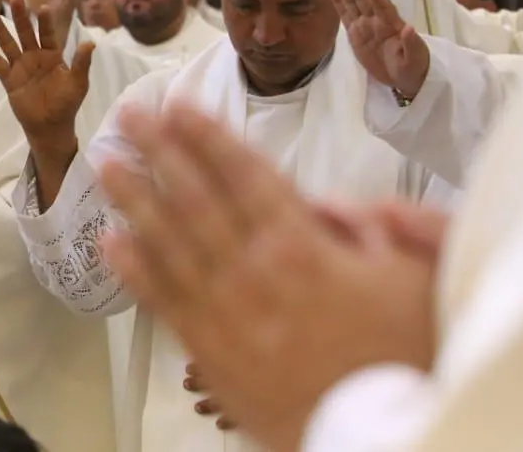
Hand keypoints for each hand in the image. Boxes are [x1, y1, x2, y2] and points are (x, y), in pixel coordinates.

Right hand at [0, 0, 93, 206]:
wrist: (51, 126)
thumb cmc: (67, 103)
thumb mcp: (78, 83)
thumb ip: (81, 63)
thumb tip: (90, 42)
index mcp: (53, 55)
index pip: (49, 34)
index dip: (46, 21)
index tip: (43, 6)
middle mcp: (35, 56)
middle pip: (26, 33)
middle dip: (21, 17)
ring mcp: (20, 67)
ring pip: (9, 44)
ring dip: (0, 29)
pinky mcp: (9, 79)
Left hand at [97, 103, 437, 451]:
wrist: (380, 438)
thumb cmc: (402, 360)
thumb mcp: (416, 275)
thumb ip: (376, 224)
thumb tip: (327, 202)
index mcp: (301, 245)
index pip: (242, 173)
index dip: (206, 134)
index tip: (179, 105)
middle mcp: (254, 270)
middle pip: (194, 195)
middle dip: (157, 149)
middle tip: (129, 115)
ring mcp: (226, 310)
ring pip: (166, 240)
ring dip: (132, 197)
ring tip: (105, 162)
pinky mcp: (209, 348)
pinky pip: (162, 300)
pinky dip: (133, 269)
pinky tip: (111, 242)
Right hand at [327, 0, 429, 97]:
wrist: (406, 77)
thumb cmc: (414, 67)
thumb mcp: (416, 58)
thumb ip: (412, 44)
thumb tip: (409, 28)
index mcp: (392, 24)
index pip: (382, 5)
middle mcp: (377, 20)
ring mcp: (365, 24)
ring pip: (352, 1)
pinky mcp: (355, 32)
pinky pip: (345, 14)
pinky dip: (338, 1)